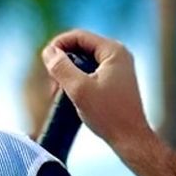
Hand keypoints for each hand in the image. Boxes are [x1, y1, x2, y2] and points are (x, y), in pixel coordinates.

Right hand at [44, 27, 175, 175]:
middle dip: (63, 62)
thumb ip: (61, 68)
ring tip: (59, 92)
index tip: (45, 61)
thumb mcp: (79, 90)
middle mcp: (118, 55)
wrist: (131, 139)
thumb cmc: (109, 116)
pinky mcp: (115, 81)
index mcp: (113, 51)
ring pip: (84, 61)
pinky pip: (91, 73)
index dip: (58, 45)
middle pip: (81, 47)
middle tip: (52, 82)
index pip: (79, 36)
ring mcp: (118, 68)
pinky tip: (71, 96)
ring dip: (69, 73)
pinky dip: (78, 81)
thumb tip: (49, 52)